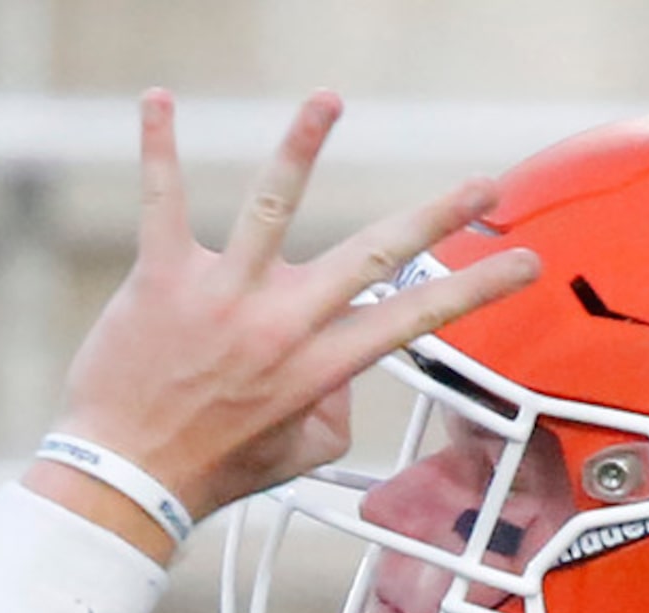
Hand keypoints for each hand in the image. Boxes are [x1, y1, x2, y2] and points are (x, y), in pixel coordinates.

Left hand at [53, 89, 541, 520]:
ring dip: (304, 144)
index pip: (416, 319)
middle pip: (374, 256)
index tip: (522, 262)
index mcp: (321, 367)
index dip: (478, 288)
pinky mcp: (162, 278)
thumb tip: (346, 366)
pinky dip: (160, 147)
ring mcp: (224, 296)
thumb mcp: (297, 453)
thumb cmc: (210, 470)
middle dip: (438, 216)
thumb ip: (336, 409)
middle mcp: (283, 325)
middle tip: (485, 185)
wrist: (126, 477)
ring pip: (274, 205)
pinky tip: (159, 99)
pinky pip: (163, 200)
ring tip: (330, 99)